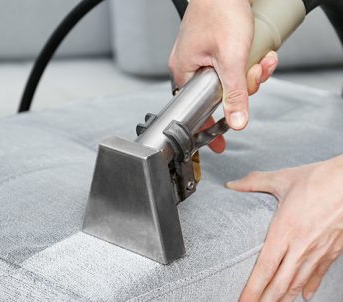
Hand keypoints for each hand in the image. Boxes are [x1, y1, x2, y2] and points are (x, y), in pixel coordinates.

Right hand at [169, 0, 278, 134]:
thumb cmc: (219, 9)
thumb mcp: (232, 58)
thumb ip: (235, 94)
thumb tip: (236, 122)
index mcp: (184, 72)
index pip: (198, 109)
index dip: (212, 124)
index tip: (218, 144)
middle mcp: (190, 67)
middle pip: (220, 95)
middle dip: (244, 88)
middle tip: (253, 76)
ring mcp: (203, 58)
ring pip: (230, 81)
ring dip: (251, 74)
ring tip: (261, 60)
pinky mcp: (216, 49)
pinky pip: (234, 67)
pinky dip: (250, 64)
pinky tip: (260, 55)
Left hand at [226, 156, 342, 301]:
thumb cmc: (320, 179)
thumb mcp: (282, 179)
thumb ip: (254, 183)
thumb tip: (232, 184)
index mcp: (284, 230)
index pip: (264, 269)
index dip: (252, 292)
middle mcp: (300, 246)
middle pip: (278, 286)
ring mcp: (318, 251)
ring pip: (296, 288)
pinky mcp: (332, 250)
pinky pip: (318, 275)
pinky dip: (308, 289)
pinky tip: (300, 300)